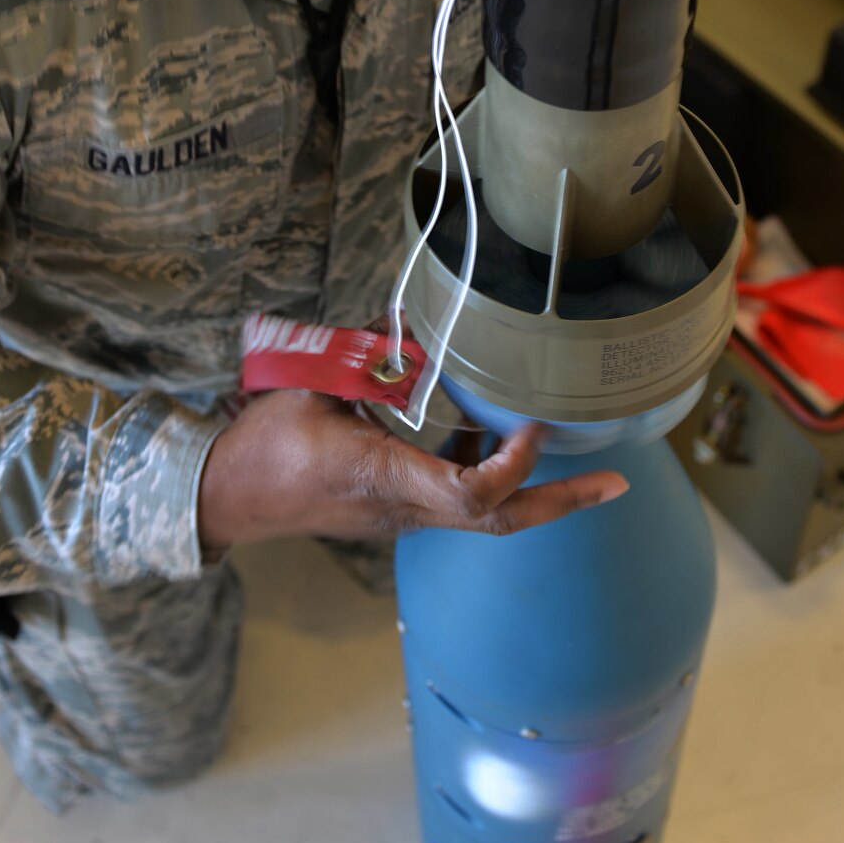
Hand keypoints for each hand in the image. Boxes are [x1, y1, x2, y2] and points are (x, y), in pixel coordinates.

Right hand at [196, 388, 627, 553]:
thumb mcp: (313, 388)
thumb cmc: (263, 445)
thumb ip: (366, 356)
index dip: (515, 464)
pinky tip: (488, 436)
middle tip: (615, 483)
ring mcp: (400, 514)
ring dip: (534, 491)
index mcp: (384, 477)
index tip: (533, 426)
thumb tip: (412, 322)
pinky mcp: (394, 509)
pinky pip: (457, 501)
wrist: (227, 497)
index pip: (472, 493)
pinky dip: (487, 472)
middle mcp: (402, 506)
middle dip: (561, 503)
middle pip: (499, 520)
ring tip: (574, 461)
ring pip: (483, 516)